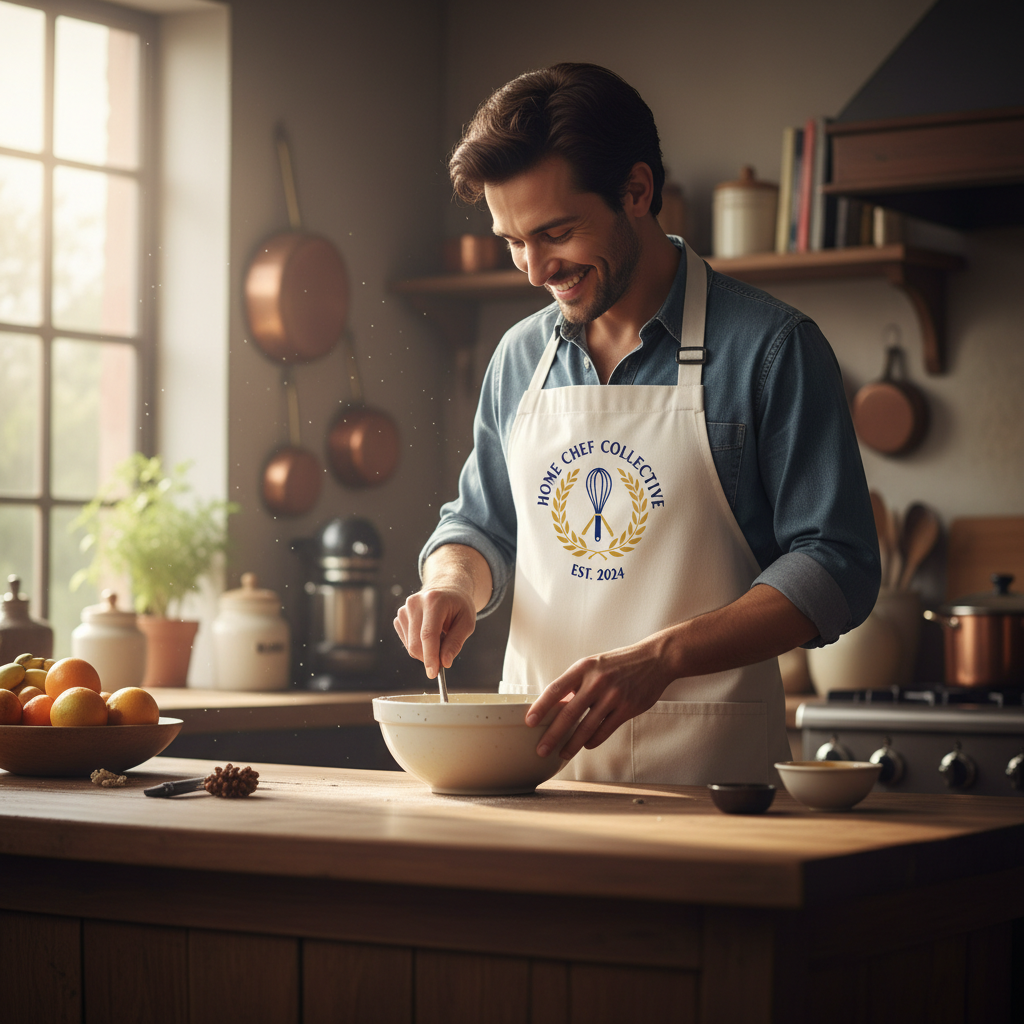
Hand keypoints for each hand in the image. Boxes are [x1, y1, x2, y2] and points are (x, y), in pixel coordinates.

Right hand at [394, 586, 475, 678]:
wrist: (447, 589)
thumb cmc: (459, 606)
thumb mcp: (467, 623)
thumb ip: (455, 643)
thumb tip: (444, 663)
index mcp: (433, 601)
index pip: (428, 634)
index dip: (430, 656)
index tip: (433, 673)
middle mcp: (414, 603)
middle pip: (416, 643)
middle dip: (430, 658)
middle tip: (444, 658)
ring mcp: (404, 609)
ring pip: (410, 646)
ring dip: (426, 651)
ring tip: (440, 637)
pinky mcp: (399, 617)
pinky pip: (407, 642)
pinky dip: (419, 646)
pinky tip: (429, 634)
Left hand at [525, 632, 677, 760]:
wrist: (654, 660)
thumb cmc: (618, 664)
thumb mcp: (594, 665)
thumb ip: (576, 684)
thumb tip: (556, 707)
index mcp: (584, 668)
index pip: (555, 689)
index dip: (540, 707)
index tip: (529, 722)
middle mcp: (596, 681)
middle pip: (568, 713)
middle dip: (552, 735)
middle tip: (541, 749)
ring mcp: (613, 696)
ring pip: (586, 727)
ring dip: (571, 745)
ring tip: (562, 755)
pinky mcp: (627, 708)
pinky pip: (604, 730)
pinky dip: (592, 741)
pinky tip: (586, 745)